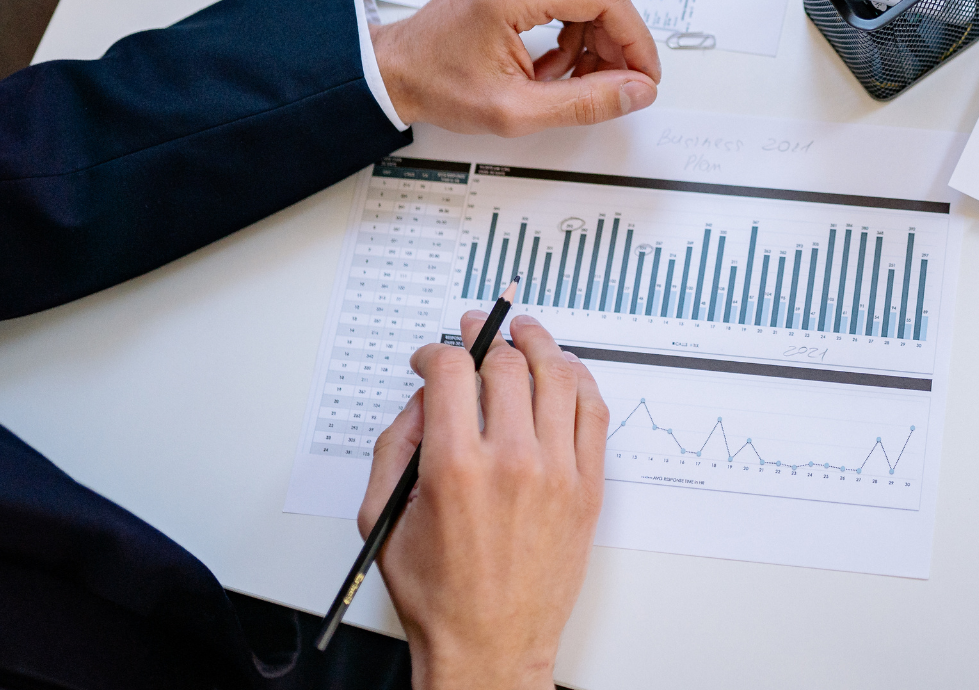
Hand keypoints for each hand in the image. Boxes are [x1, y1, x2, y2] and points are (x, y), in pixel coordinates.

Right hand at [362, 312, 608, 689]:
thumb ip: (394, 446)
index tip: (431, 358)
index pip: (453, 372)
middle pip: (507, 365)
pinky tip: (566, 369)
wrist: (491, 647)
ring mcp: (558, 473)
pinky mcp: (589, 487)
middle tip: (476, 331)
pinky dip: (581, 380)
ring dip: (539, 344)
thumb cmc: (440, 595)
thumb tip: (423, 399)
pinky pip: (594, 412)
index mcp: (457, 468)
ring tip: (525, 332)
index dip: (437, 353)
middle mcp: (513, 462)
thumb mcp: (384, 519)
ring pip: (558, 377)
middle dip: (486, 337)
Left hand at [370, 0, 660, 135]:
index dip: (636, 39)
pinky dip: (573, 29)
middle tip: (607, 86)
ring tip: (563, 79)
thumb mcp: (517, 110)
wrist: (396, 68)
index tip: (643, 75)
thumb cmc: (439, 84)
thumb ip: (586, 102)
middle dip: (613, 44)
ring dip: (591, 39)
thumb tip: (637, 90)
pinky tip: (551, 61)